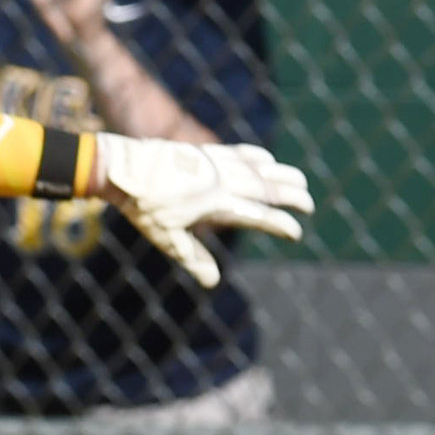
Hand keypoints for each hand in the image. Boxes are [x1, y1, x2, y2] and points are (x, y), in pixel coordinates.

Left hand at [89, 133, 310, 287]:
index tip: (296, 233)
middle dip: (291, 196)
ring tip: (301, 181)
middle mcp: (222, 180)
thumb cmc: (144, 208)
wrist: (125, 169)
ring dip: (282, 175)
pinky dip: (259, 157)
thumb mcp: (167, 239)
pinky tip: (268, 160)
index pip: (257, 215)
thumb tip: (213, 282)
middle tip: (309, 205)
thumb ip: (194, 258)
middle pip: (266, 188)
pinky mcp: (206, 152)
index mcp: (216, 203)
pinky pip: (241, 152)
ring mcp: (216, 163)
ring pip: (259, 168)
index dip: (279, 224)